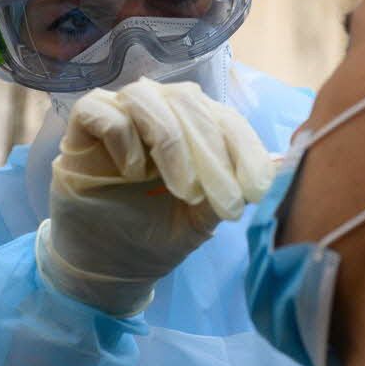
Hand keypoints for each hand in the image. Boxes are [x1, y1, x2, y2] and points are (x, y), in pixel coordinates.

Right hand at [37, 78, 274, 314]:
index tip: (256, 190)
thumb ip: (234, 190)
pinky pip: (101, 110)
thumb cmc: (158, 234)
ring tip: (183, 189)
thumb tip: (282, 165)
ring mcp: (119, 114)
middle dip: (211, 151)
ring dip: (171, 142)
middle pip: (189, 103)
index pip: (225, 119)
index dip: (245, 150)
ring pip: (146, 98)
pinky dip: (122, 136)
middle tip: (218, 198)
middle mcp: (159, 109)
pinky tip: (132, 173)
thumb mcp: (203, 218)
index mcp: (194, 126)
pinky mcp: (81, 129)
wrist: (109, 267)